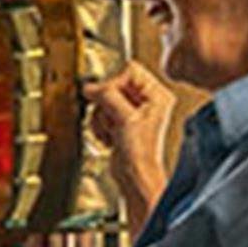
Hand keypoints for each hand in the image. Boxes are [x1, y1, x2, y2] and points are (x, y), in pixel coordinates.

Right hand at [85, 62, 174, 224]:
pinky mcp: (121, 123)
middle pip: (114, 86)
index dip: (115, 83)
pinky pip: (101, 115)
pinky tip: (110, 137)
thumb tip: (90, 87)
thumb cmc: (140, 152)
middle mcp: (147, 101)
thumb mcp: (125, 118)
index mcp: (157, 95)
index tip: (105, 97)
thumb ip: (108, 97)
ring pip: (105, 101)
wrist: (134, 175)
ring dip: (102, 118)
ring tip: (113, 131)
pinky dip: (101, 126)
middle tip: (112, 119)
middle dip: (106, 105)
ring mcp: (133, 113)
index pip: (130, 71)